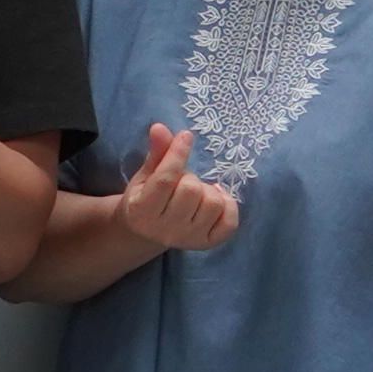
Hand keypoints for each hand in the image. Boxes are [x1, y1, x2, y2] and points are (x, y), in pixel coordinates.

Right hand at [109, 121, 242, 257]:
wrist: (146, 233)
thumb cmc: (145, 198)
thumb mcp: (145, 175)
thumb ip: (156, 153)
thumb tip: (160, 127)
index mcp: (142, 210)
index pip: (165, 179)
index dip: (178, 154)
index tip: (186, 136)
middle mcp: (165, 229)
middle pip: (191, 190)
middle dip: (189, 177)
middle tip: (182, 180)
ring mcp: (188, 239)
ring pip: (213, 203)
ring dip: (208, 190)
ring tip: (196, 192)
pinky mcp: (207, 244)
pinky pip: (230, 221)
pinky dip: (228, 205)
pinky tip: (215, 198)